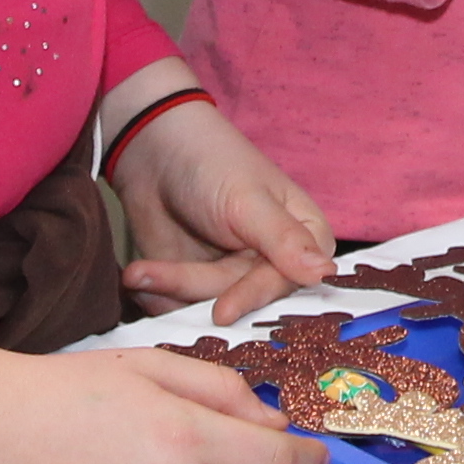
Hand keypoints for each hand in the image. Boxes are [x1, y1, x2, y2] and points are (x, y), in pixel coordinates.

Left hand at [109, 97, 337, 324]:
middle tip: (156, 277)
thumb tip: (325, 273)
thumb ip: (285, 240)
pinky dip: (155, 294)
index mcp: (302, 241)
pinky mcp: (192, 286)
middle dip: (196, 288)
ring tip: (138, 272)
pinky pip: (176, 309)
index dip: (254, 297)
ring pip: (204, 306)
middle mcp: (270, 265)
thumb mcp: (249, 200)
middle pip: (240, 300)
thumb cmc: (214, 162)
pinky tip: (139, 274)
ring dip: (168, 289)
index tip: (222, 312)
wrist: (153, 151)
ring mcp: (229, 278)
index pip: (285, 282)